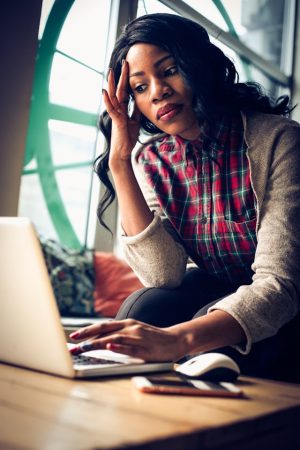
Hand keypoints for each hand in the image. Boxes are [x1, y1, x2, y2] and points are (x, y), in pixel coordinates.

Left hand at [69, 319, 185, 361]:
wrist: (175, 340)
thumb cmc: (152, 338)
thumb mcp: (135, 332)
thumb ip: (120, 335)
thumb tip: (101, 341)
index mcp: (127, 324)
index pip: (103, 326)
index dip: (88, 330)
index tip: (74, 336)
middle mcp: (131, 328)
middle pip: (105, 330)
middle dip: (87, 335)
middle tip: (72, 342)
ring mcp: (138, 338)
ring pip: (114, 339)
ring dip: (97, 343)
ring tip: (84, 348)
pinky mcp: (145, 349)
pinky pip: (130, 348)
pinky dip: (119, 347)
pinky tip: (109, 347)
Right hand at [103, 61, 140, 168]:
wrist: (123, 152)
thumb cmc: (127, 138)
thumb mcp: (135, 122)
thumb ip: (136, 112)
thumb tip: (140, 102)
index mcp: (123, 109)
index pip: (125, 91)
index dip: (127, 79)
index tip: (129, 67)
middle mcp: (117, 110)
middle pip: (118, 90)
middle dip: (121, 76)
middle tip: (123, 62)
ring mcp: (115, 115)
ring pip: (112, 97)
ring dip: (111, 84)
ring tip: (110, 72)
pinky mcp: (116, 122)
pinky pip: (111, 109)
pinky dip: (107, 100)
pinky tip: (103, 91)